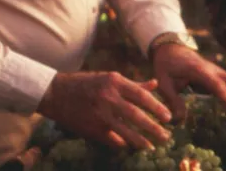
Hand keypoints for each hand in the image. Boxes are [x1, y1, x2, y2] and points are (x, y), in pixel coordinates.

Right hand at [36, 71, 172, 150]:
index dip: (156, 107)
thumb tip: (156, 84)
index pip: (141, 96)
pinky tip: (130, 147)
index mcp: (114, 82)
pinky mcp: (92, 128)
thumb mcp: (110, 78)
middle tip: (166, 136)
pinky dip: (122, 144)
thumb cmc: (87, 83)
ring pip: (125, 131)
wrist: (57, 93)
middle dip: (153, 127)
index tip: (168, 117)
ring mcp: (99, 114)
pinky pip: (112, 139)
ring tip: (152, 146)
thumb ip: (134, 84)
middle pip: (135, 115)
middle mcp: (108, 97)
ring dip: (140, 140)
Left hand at [151, 43, 225, 120]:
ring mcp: (217, 71)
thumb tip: (179, 120)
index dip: (225, 94)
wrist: (170, 48)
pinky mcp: (219, 74)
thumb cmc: (166, 66)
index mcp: (198, 70)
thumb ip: (172, 100)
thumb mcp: (163, 82)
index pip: (214, 83)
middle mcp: (211, 69)